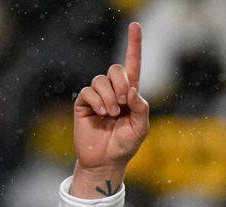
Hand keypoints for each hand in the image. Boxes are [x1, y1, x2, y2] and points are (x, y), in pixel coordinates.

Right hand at [70, 22, 148, 197]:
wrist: (105, 161)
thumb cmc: (125, 146)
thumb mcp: (141, 128)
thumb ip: (141, 108)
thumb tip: (132, 89)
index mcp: (130, 94)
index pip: (133, 65)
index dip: (134, 45)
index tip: (135, 25)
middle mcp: (113, 91)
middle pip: (116, 69)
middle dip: (121, 84)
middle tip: (123, 104)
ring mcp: (97, 96)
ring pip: (101, 80)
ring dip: (109, 97)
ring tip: (112, 114)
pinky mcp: (83, 103)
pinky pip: (88, 91)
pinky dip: (97, 101)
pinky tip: (101, 114)